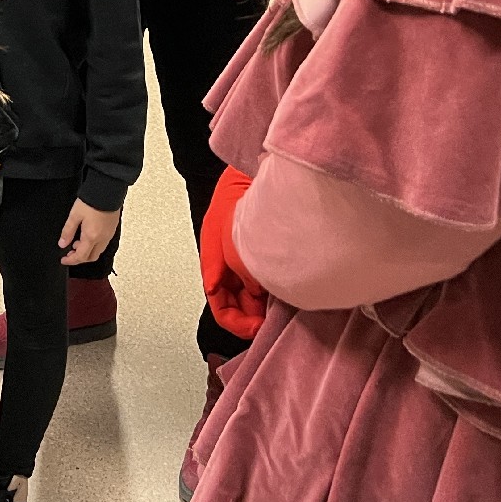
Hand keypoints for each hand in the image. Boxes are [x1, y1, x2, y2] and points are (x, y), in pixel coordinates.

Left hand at [59, 200, 121, 266]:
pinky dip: (94, 245)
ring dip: (87, 251)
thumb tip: (62, 244)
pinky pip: (103, 244)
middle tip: (70, 253)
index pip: (81, 256)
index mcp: (92, 237)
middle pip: (91, 257)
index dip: (71, 260)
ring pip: (98, 251)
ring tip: (77, 242)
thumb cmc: (92, 201)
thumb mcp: (74, 215)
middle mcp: (102, 239)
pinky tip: (87, 236)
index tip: (64, 260)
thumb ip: (68, 231)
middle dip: (80, 258)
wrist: (108, 191)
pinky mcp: (112, 229)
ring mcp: (108, 235)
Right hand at [200, 166, 266, 340]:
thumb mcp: (234, 242)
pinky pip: (263, 278)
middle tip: (272, 320)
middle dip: (252, 315)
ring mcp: (243, 257)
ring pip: (251, 293)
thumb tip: (258, 294)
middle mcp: (227, 264)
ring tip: (282, 304)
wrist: (250, 172)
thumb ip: (243, 272)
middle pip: (236, 302)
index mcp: (213, 264)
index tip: (257, 328)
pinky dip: (273, 287)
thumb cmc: (236, 200)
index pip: (219, 305)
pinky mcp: (259, 249)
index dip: (236, 323)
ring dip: (263, 303)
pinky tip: (287, 286)